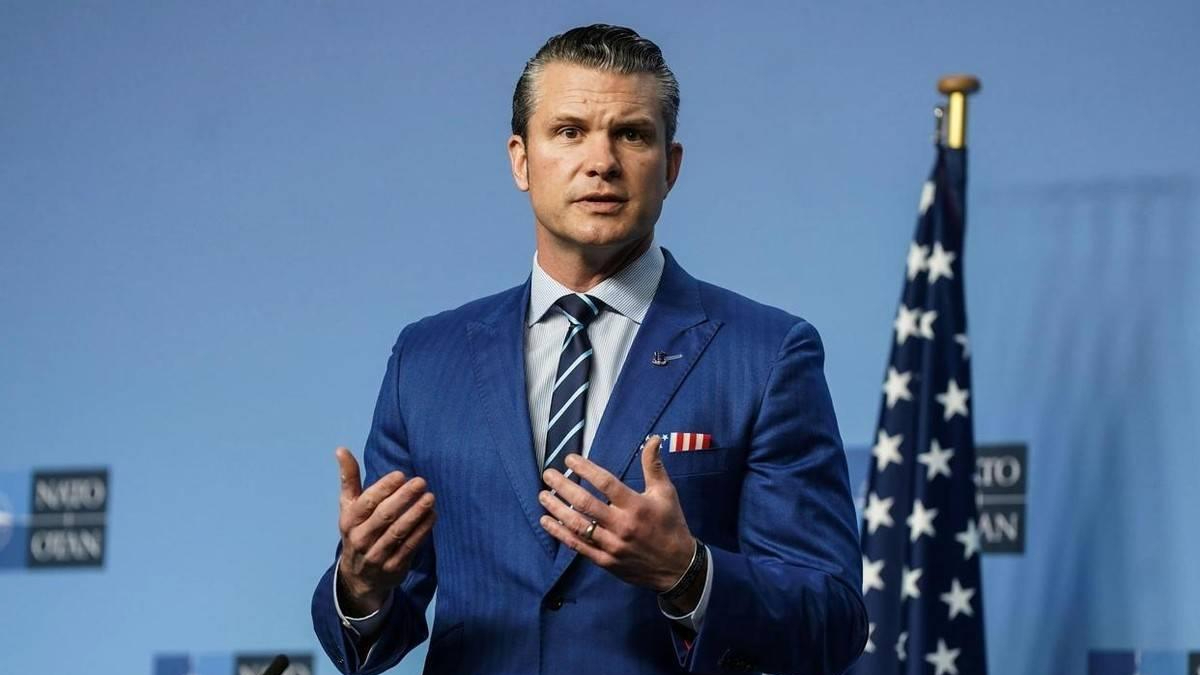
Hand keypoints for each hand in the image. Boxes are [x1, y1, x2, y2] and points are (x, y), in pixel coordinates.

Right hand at [335, 447, 435, 615]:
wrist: (358, 578)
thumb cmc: (357, 531)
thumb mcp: (348, 507)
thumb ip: (349, 479)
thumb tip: (341, 449)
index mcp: (349, 521)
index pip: (366, 502)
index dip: (383, 488)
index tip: (401, 475)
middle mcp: (360, 538)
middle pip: (384, 516)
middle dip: (403, 498)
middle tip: (421, 482)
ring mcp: (376, 555)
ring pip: (398, 532)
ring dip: (415, 514)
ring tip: (430, 498)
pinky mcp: (392, 568)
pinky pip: (409, 547)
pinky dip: (422, 531)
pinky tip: (432, 516)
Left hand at [538, 435, 694, 592]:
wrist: (677, 567)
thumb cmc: (671, 525)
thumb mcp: (666, 493)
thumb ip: (654, 466)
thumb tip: (652, 438)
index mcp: (636, 506)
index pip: (606, 483)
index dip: (585, 469)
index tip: (569, 459)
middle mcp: (622, 525)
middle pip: (586, 503)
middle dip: (563, 487)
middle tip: (548, 474)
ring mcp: (612, 545)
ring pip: (578, 525)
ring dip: (557, 509)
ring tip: (542, 495)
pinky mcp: (605, 561)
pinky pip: (578, 546)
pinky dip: (560, 533)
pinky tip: (547, 522)